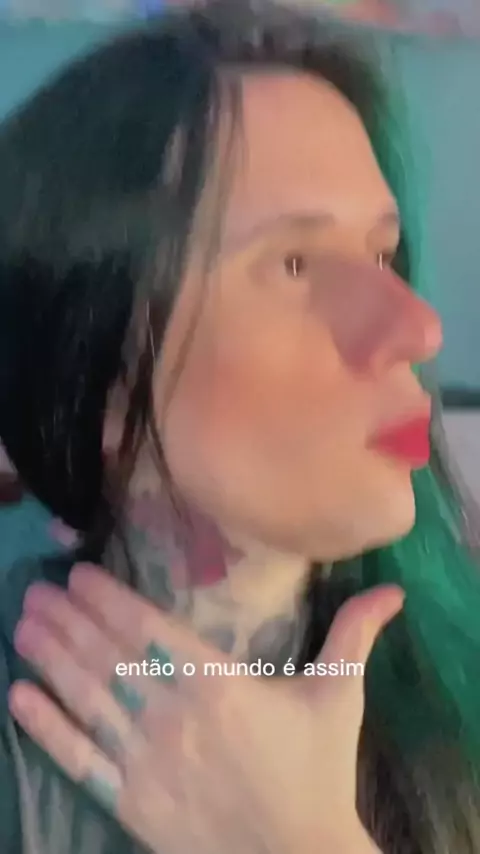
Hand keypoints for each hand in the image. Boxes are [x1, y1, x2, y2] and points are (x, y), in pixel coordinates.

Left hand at [9, 564, 402, 853]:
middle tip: (36, 589)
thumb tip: (395, 590)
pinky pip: (80, 758)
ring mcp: (146, 759)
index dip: (109, 599)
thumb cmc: (317, 770)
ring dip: (50, 659)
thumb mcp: (340, 696)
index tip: (79, 574)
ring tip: (22, 624)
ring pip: (87, 698)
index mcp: (218, 683)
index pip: (149, 630)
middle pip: (108, 657)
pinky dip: (47, 727)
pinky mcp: (131, 801)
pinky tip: (20, 697)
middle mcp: (173, 715)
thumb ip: (355, 636)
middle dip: (68, 620)